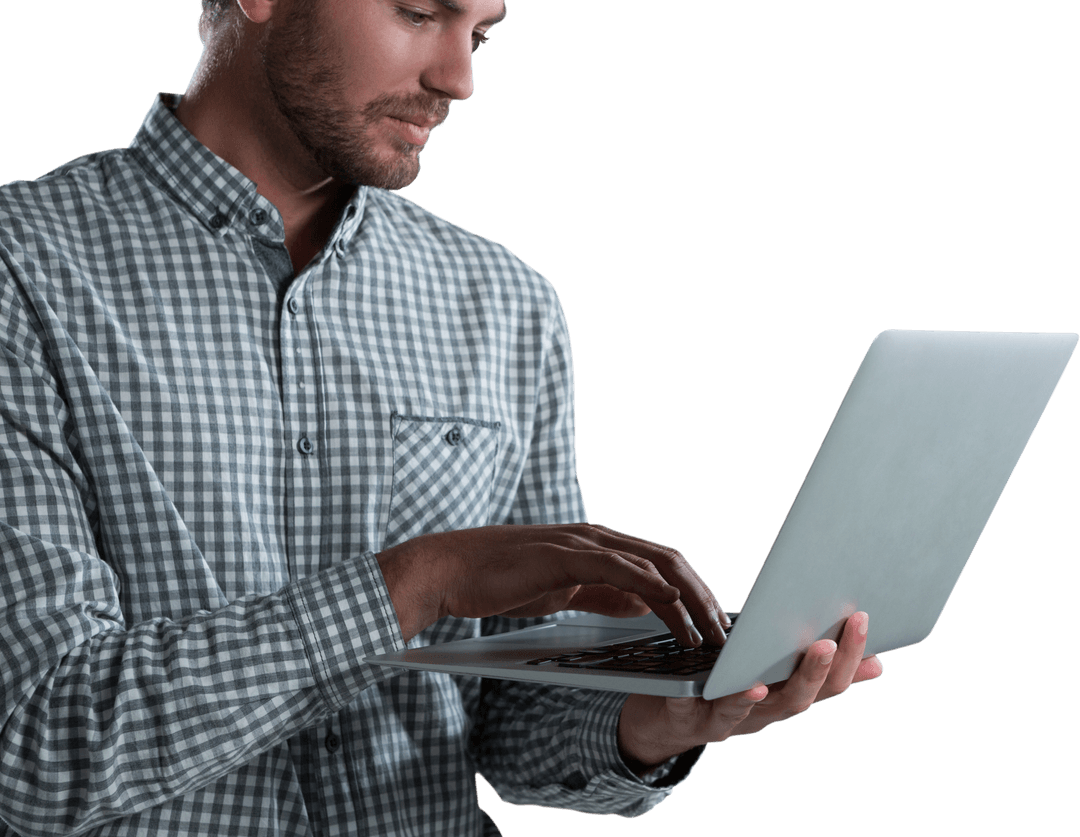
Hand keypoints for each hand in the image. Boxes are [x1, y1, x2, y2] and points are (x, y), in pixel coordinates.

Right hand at [375, 523, 730, 644]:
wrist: (451, 570)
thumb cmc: (500, 581)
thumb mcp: (562, 589)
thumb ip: (601, 592)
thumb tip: (640, 603)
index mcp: (598, 546)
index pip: (660, 565)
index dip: (693, 592)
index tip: (714, 622)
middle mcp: (597, 538)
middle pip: (668, 561)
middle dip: (703, 596)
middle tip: (725, 630)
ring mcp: (582, 543)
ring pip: (653, 564)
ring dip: (688, 597)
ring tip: (708, 629)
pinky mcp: (566, 555)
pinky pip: (619, 568)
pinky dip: (651, 586)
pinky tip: (671, 607)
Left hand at [617, 612, 883, 771]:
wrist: (666, 720)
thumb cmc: (727, 687)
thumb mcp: (773, 676)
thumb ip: (814, 670)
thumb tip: (877, 662)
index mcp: (784, 698)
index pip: (827, 685)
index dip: (849, 658)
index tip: (863, 620)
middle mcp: (760, 715)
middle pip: (794, 701)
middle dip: (813, 673)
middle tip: (827, 644)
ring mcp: (722, 720)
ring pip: (746, 714)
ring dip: (756, 697)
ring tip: (765, 680)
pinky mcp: (683, 715)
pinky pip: (690, 709)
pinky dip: (696, 700)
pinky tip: (703, 689)